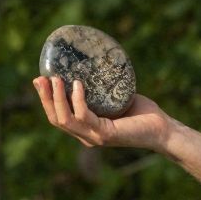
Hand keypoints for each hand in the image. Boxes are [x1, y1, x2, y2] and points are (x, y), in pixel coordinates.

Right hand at [31, 73, 170, 152]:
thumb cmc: (140, 111)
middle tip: (40, 78)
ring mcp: (94, 138)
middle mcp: (86, 136)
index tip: (40, 79)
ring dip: (57, 98)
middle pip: (56, 119)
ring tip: (55, 79)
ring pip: (65, 120)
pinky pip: (84, 117)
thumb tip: (88, 61)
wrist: (161, 128)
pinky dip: (78, 100)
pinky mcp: (105, 135)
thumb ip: (99, 87)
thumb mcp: (114, 96)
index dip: (46, 100)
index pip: (57, 117)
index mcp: (85, 129)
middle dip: (45, 98)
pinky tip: (77, 85)